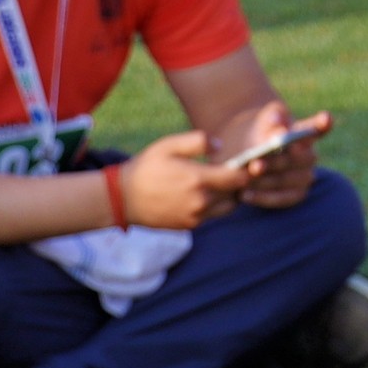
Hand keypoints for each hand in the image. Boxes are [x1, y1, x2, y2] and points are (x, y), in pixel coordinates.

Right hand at [120, 128, 250, 230]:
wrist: (122, 198)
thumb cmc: (146, 167)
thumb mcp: (168, 145)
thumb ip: (197, 141)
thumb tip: (220, 145)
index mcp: (198, 179)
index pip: (238, 178)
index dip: (245, 170)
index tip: (243, 162)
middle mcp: (200, 202)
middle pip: (236, 193)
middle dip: (238, 183)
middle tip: (231, 171)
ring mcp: (194, 216)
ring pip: (227, 207)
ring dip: (228, 196)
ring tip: (217, 182)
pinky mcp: (189, 226)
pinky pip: (211, 216)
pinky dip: (214, 206)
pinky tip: (202, 193)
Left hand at [216, 101, 323, 209]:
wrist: (249, 155)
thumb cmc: (261, 132)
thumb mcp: (265, 120)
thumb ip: (273, 120)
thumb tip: (279, 130)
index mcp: (306, 132)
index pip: (320, 127)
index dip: (324, 124)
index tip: (325, 119)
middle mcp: (310, 156)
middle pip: (300, 159)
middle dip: (278, 162)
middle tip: (255, 165)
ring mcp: (305, 177)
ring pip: (288, 180)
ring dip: (266, 181)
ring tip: (245, 180)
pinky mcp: (296, 195)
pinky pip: (282, 199)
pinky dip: (263, 198)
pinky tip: (246, 195)